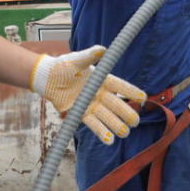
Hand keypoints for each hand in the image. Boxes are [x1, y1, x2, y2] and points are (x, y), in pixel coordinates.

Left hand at [30, 45, 146, 144]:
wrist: (47, 78)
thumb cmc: (63, 66)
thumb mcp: (76, 60)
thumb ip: (89, 56)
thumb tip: (102, 50)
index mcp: (101, 79)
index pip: (120, 86)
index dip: (131, 92)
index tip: (143, 98)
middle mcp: (99, 93)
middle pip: (116, 105)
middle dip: (126, 113)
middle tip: (135, 121)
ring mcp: (91, 105)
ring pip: (106, 116)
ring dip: (116, 125)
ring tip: (124, 133)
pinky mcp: (81, 114)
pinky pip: (93, 124)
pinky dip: (101, 132)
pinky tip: (110, 140)